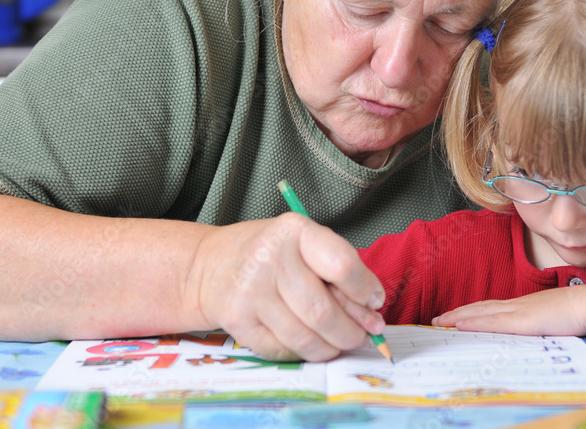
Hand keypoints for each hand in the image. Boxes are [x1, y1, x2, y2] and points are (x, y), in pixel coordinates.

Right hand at [189, 213, 385, 361]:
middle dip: (352, 332)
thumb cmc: (270, 254)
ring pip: (305, 338)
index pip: (341, 265)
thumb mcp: (305, 245)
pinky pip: (283, 351)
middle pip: (323, 311)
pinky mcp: (237, 321)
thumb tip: (371, 315)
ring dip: (331, 348)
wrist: (211, 264)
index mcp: (294, 231)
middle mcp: (268, 258)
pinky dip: (304, 353)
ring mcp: (250, 292)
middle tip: (362, 336)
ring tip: (339, 342)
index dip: (364, 290)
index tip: (374, 302)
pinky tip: (310, 343)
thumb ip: (339, 272)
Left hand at [432, 286, 585, 336]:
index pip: (491, 308)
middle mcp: (516, 305)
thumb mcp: (553, 317)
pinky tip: (459, 325)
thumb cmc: (578, 312)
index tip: (456, 317)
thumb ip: (540, 321)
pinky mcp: (521, 321)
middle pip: (480, 308)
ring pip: (480, 313)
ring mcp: (518, 311)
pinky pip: (491, 322)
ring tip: (440, 322)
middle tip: (438, 320)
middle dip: (458, 314)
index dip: (472, 312)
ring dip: (458, 317)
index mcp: (524, 305)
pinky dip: (473, 323)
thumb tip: (534, 330)